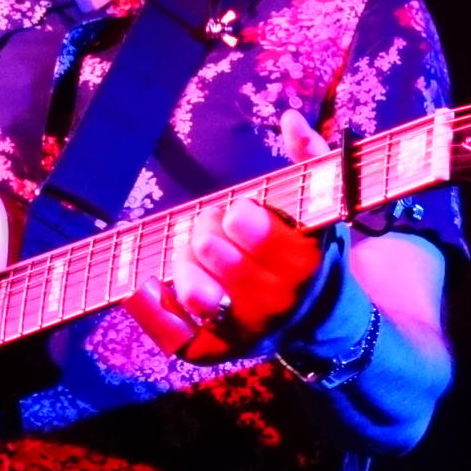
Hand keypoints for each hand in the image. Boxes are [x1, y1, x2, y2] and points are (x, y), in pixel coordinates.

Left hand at [125, 114, 338, 364]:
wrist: (319, 318)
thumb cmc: (309, 249)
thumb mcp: (320, 204)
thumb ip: (310, 160)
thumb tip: (289, 119)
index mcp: (302, 263)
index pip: (250, 228)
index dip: (237, 215)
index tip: (239, 213)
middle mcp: (277, 303)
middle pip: (212, 251)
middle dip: (207, 232)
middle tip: (214, 232)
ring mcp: (248, 331)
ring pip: (193, 292)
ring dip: (184, 265)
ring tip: (194, 258)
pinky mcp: (221, 351)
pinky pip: (173, 331)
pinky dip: (154, 305)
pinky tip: (150, 285)